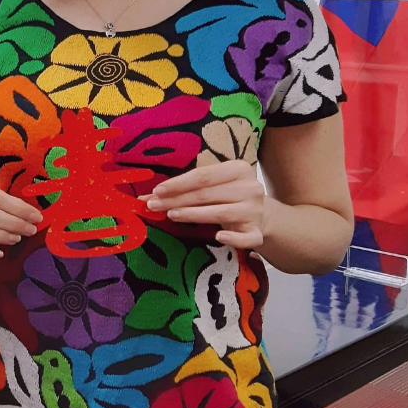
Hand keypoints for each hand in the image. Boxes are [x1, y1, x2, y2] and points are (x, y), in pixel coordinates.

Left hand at [148, 160, 266, 248]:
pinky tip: (218, 237)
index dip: (179, 183)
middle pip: (207, 194)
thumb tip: (147, 197)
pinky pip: (247, 238)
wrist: (261, 214)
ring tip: (170, 215)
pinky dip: (233, 238)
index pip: (203, 176)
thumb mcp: (210, 186)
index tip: (157, 191)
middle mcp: (250, 188)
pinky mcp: (258, 232)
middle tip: (153, 206)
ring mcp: (255, 211)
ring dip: (193, 214)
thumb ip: (183, 188)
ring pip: (221, 213)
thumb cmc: (227, 195)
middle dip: (177, 200)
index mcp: (239, 169)